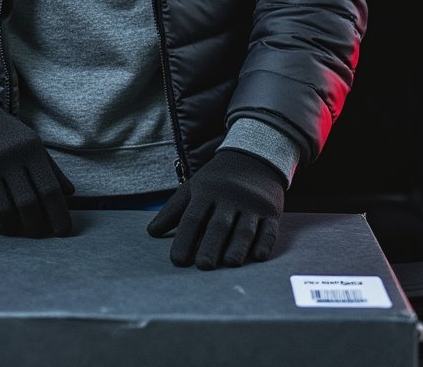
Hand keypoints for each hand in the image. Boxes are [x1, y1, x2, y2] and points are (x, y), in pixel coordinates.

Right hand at [0, 103, 74, 236]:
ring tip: (17, 228)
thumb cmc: (4, 134)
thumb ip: (51, 168)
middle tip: (38, 232)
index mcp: (30, 149)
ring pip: (4, 212)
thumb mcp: (31, 143)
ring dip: (12, 227)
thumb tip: (70, 193)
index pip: (50, 189)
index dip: (59, 214)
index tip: (63, 231)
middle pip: (28, 204)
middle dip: (36, 225)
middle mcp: (9, 158)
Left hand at [147, 149, 285, 268]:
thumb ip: (173, 210)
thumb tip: (151, 232)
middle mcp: (229, 197)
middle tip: (203, 266)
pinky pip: (268, 229)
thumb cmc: (217, 179)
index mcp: (206, 192)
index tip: (177, 260)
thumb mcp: (193, 187)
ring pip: (244, 228)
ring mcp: (252, 204)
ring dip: (237, 246)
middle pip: (219, 225)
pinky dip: (263, 243)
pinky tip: (256, 257)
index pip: (193, 217)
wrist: (254, 157)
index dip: (184, 238)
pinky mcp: (271, 211)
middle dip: (210, 245)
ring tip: (229, 263)